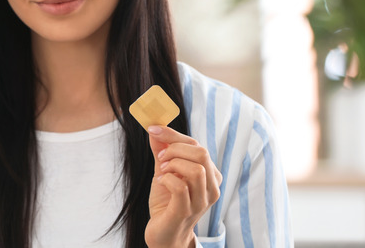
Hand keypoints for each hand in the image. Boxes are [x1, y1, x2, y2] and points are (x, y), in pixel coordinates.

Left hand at [144, 125, 221, 247]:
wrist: (164, 234)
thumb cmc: (167, 202)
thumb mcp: (164, 172)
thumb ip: (162, 152)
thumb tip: (154, 129)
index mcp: (209, 175)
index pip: (197, 145)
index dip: (173, 134)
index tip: (153, 129)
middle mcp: (211, 188)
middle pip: (201, 153)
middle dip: (175, 149)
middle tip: (161, 159)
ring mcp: (201, 201)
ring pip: (195, 169)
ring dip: (173, 164)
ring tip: (162, 172)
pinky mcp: (186, 212)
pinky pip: (181, 187)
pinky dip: (167, 179)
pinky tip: (161, 182)